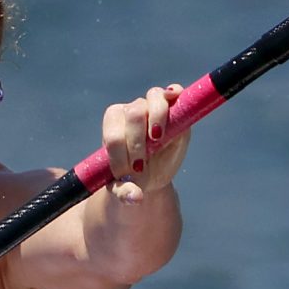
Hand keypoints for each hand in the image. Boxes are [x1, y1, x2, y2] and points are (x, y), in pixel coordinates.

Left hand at [101, 83, 188, 202]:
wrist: (150, 174)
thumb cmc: (131, 177)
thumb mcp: (123, 189)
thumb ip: (124, 193)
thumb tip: (136, 197)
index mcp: (112, 125)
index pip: (114, 134)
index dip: (121, 154)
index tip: (127, 173)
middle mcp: (130, 110)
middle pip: (133, 114)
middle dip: (138, 142)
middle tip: (142, 164)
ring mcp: (152, 105)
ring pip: (152, 98)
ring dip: (157, 119)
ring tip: (158, 140)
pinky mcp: (174, 107)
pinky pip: (173, 91)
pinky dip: (174, 93)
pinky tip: (175, 101)